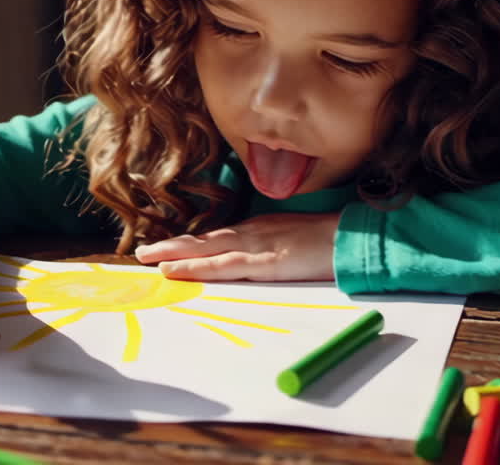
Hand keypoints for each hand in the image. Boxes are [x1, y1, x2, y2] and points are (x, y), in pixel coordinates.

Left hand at [133, 211, 339, 281]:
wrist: (356, 238)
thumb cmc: (332, 242)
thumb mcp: (296, 242)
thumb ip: (275, 248)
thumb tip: (259, 259)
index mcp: (261, 229)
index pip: (218, 238)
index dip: (192, 244)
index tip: (168, 249)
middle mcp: (253, 232)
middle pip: (205, 240)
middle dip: (173, 246)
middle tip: (143, 253)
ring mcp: (257, 245)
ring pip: (206, 250)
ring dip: (175, 254)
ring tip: (147, 260)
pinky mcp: (264, 261)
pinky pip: (222, 266)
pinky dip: (196, 267)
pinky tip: (175, 271)